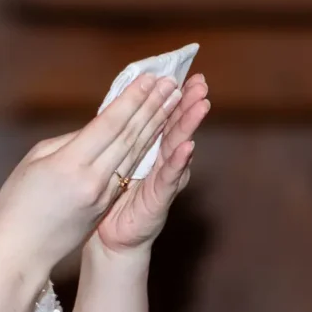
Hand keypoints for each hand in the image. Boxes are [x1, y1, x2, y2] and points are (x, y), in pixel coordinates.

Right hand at [0, 75, 180, 273]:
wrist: (20, 252)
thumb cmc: (17, 203)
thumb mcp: (34, 162)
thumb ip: (67, 142)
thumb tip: (94, 130)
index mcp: (70, 164)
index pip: (110, 124)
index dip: (131, 98)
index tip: (149, 78)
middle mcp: (93, 179)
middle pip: (129, 136)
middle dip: (152, 106)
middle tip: (170, 82)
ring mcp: (102, 195)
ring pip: (134, 153)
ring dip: (156, 124)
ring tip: (172, 101)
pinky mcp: (106, 205)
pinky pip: (128, 169)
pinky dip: (144, 147)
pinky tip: (156, 131)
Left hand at [94, 73, 209, 254]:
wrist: (110, 237)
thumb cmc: (112, 196)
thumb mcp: (115, 158)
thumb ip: (121, 136)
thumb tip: (119, 103)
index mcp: (150, 149)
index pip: (164, 117)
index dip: (174, 96)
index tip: (183, 74)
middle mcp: (163, 162)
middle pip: (177, 127)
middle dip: (189, 103)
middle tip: (200, 82)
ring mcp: (164, 180)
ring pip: (179, 147)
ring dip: (190, 125)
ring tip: (201, 104)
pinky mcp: (158, 199)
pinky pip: (169, 178)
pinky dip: (178, 162)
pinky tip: (188, 146)